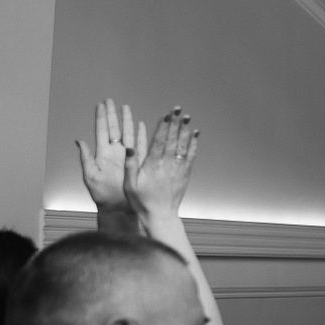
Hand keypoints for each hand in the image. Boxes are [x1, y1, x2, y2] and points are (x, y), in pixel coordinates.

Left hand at [76, 99, 141, 215]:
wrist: (118, 207)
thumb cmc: (103, 194)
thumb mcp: (90, 176)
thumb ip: (86, 158)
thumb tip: (79, 141)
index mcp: (103, 154)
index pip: (102, 131)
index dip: (101, 118)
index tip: (101, 105)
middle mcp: (115, 152)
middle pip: (114, 128)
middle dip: (113, 114)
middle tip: (111, 101)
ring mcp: (126, 156)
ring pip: (127, 133)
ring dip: (127, 121)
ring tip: (125, 108)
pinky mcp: (137, 162)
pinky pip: (140, 145)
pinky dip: (140, 134)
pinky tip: (141, 125)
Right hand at [126, 108, 198, 223]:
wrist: (160, 214)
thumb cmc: (141, 201)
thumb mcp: (129, 184)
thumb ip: (130, 165)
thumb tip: (129, 147)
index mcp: (153, 165)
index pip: (159, 141)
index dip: (163, 126)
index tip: (166, 114)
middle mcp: (167, 164)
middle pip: (172, 139)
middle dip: (175, 123)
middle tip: (178, 109)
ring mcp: (178, 168)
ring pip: (182, 145)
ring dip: (185, 130)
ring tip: (187, 117)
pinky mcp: (185, 173)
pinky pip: (190, 156)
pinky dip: (193, 144)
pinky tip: (195, 134)